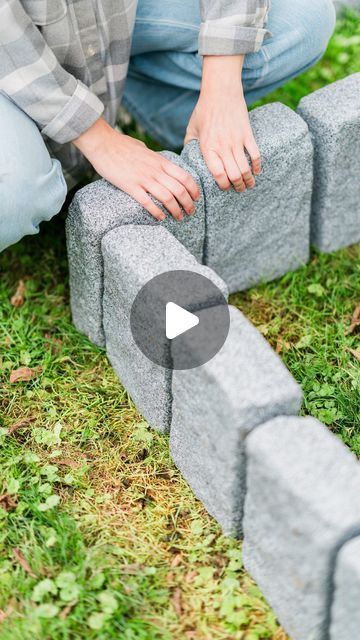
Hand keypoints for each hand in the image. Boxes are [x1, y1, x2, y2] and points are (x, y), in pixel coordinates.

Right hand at [73, 118, 199, 220]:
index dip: (194, 189)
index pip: (185, 176)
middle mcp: (155, 170)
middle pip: (179, 190)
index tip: (196, 198)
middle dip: (188, 204)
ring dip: (176, 210)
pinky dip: (157, 212)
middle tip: (190, 212)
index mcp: (160, 161)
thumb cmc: (121, 145)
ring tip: (179, 217)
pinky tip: (161, 218)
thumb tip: (157, 161)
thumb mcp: (143, 148)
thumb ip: (153, 157)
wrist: (102, 143)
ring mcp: (143, 178)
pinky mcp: (130, 186)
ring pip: (167, 197)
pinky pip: (148, 202)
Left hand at [184, 55, 260, 191]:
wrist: (221, 90)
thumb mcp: (192, 128)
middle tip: (239, 189)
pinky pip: (255, 154)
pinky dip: (257, 166)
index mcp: (208, 148)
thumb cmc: (204, 109)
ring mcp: (236, 141)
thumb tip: (187, 158)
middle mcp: (222, 147)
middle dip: (238, 186)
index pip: (218, 175)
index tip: (225, 188)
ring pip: (245, 168)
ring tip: (249, 184)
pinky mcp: (247, 134)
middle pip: (234, 175)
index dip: (223, 185)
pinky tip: (256, 171)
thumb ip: (189, 145)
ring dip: (248, 180)